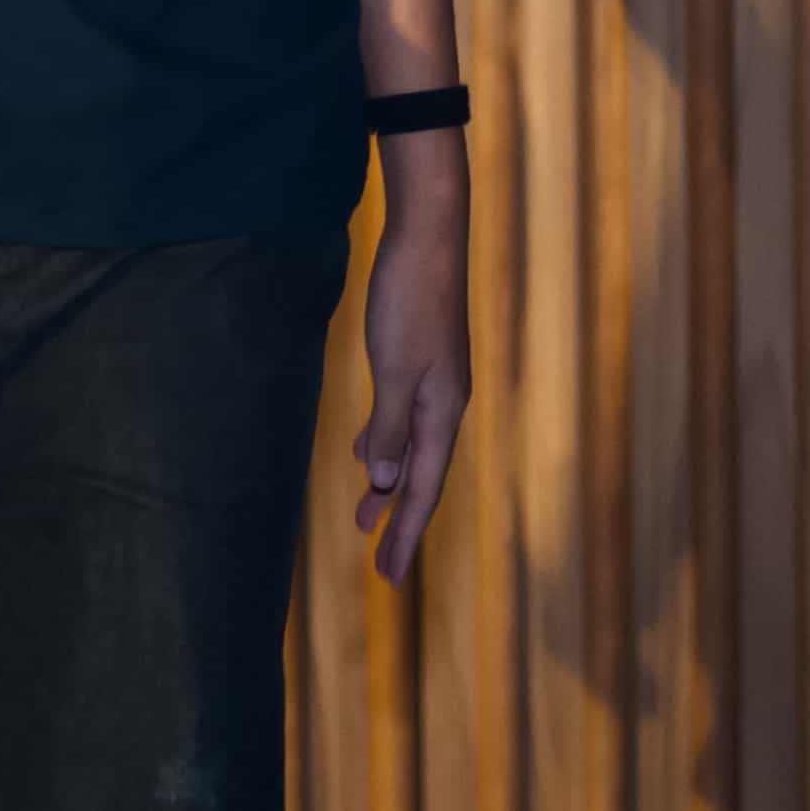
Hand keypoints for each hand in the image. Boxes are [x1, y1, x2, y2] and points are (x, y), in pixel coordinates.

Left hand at [351, 166, 470, 585]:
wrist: (428, 234)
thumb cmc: (410, 299)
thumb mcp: (394, 369)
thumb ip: (391, 428)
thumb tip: (388, 483)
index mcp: (443, 411)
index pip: (423, 489)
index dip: (406, 533)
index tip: (390, 576)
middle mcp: (444, 403)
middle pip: (422, 477)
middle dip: (401, 521)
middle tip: (382, 567)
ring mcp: (434, 381)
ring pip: (412, 449)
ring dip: (390, 484)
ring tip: (365, 515)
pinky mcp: (420, 358)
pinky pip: (403, 419)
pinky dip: (386, 443)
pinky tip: (369, 450)